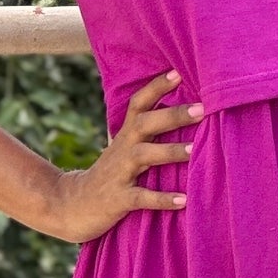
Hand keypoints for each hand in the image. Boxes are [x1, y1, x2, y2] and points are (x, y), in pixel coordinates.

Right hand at [41, 68, 199, 242]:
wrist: (75, 205)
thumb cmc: (112, 174)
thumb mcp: (126, 149)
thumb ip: (149, 132)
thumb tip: (187, 113)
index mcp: (126, 134)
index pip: (139, 103)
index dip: (156, 86)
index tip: (179, 72)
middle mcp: (122, 148)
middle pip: (145, 124)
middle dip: (172, 115)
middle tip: (202, 109)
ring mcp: (119, 173)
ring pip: (143, 156)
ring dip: (169, 151)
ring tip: (194, 150)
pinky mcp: (119, 199)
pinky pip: (141, 197)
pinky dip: (162, 199)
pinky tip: (183, 200)